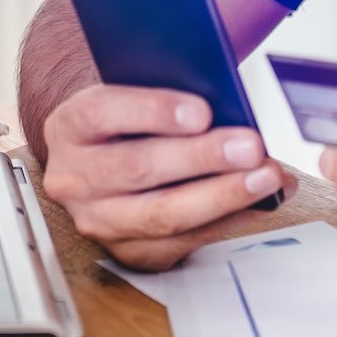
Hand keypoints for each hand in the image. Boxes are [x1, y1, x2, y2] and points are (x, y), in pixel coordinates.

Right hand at [41, 84, 293, 269]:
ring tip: (266, 178)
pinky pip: (182, 243)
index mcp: (71, 126)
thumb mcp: (133, 91)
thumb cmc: (128, 122)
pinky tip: (259, 202)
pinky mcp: (127, 251)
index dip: (153, 111)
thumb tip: (224, 92)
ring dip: (222, 197)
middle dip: (201, 158)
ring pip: (161, 215)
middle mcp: (74, 177)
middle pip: (137, 168)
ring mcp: (97, 220)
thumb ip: (169, 85)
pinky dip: (227, 222)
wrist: (105, 161)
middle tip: (250, 147)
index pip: (103, 113)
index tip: (202, 111)